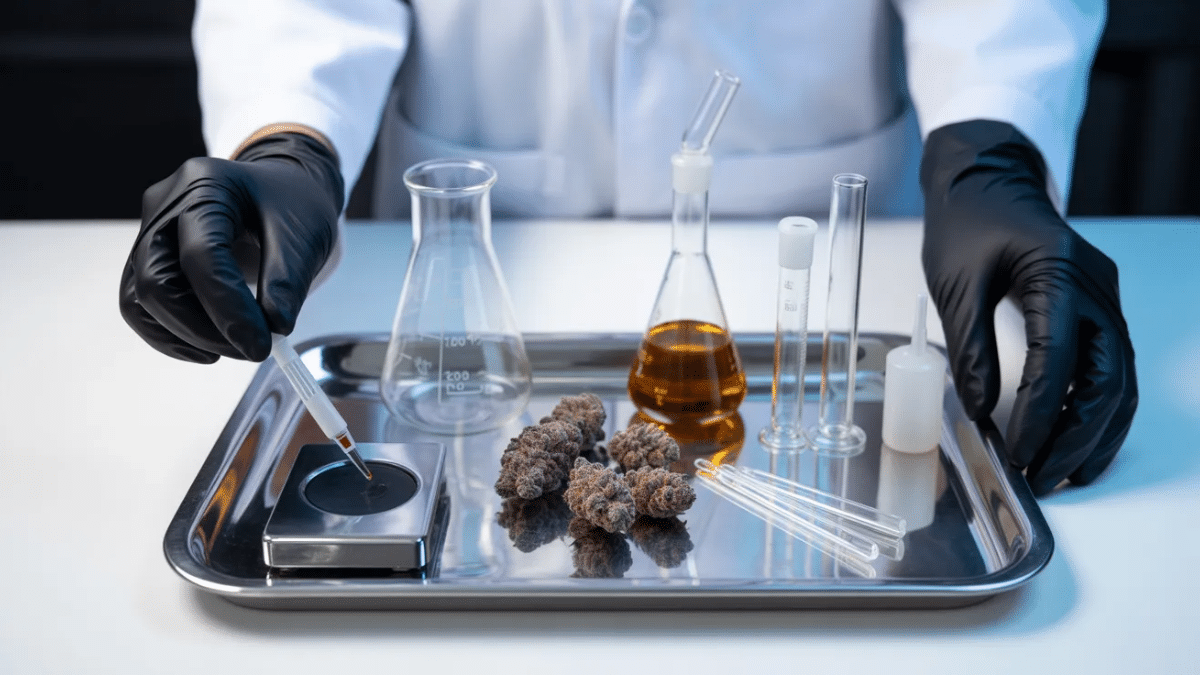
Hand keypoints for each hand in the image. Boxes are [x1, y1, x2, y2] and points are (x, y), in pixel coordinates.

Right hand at [119, 132, 343, 362]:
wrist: (279, 191)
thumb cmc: (291, 204)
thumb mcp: (304, 233)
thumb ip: (288, 280)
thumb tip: (275, 327)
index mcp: (205, 184)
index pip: (202, 254)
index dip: (228, 307)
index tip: (261, 345)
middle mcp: (164, 205)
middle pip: (156, 279)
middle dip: (201, 329)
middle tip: (251, 350)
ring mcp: (150, 231)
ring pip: (140, 298)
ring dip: (185, 336)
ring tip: (237, 347)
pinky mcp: (150, 259)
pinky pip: (142, 305)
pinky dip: (172, 334)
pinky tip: (210, 347)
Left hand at [920, 120, 1137, 494]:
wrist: (988, 179)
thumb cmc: (968, 222)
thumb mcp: (955, 282)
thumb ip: (969, 346)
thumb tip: (980, 407)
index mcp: (1057, 272)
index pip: (1059, 359)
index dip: (1039, 412)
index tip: (1018, 450)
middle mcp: (1094, 288)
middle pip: (1107, 377)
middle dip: (1078, 434)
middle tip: (1043, 475)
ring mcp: (1103, 299)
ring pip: (1120, 380)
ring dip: (1096, 431)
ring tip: (1066, 473)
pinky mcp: (1097, 309)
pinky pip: (1112, 368)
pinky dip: (1099, 410)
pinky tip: (1078, 443)